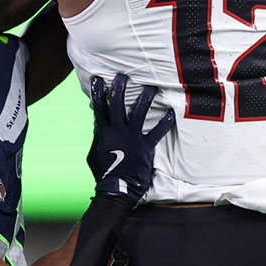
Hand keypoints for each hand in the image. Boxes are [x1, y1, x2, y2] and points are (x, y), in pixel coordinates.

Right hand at [86, 74, 174, 202]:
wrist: (117, 189)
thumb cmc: (104, 173)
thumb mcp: (94, 154)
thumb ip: (97, 137)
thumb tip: (98, 122)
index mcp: (104, 133)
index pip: (99, 108)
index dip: (98, 92)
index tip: (98, 79)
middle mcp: (118, 131)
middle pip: (117, 104)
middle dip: (119, 88)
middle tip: (123, 75)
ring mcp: (133, 138)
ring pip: (139, 112)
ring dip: (145, 98)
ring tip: (150, 86)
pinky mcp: (146, 146)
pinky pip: (157, 131)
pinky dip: (165, 122)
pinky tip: (171, 112)